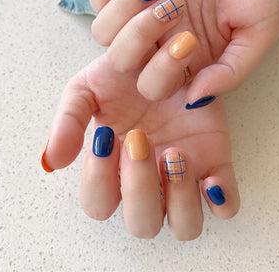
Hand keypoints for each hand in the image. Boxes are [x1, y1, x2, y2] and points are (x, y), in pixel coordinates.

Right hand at [41, 53, 239, 240]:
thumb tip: (51, 161)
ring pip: (185, 226)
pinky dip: (222, 200)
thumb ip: (67, 123)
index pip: (99, 203)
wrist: (160, 51)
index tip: (107, 136)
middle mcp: (148, 181)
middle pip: (142, 223)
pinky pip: (227, 205)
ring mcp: (183, 177)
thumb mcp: (85, 91)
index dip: (99, 179)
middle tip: (139, 141)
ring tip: (174, 154)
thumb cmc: (121, 77)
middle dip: (139, 188)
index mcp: (114, 169)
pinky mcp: (215, 163)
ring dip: (179, 199)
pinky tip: (209, 175)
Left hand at [90, 0, 278, 103]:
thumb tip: (196, 99)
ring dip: (125, 10)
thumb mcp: (257, 35)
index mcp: (182, 63)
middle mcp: (155, 44)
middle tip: (175, 6)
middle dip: (141, 34)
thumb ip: (231, 72)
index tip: (190, 38)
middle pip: (120, 61)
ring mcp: (138, 15)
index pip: (153, 87)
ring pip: (102, 32)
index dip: (162, 70)